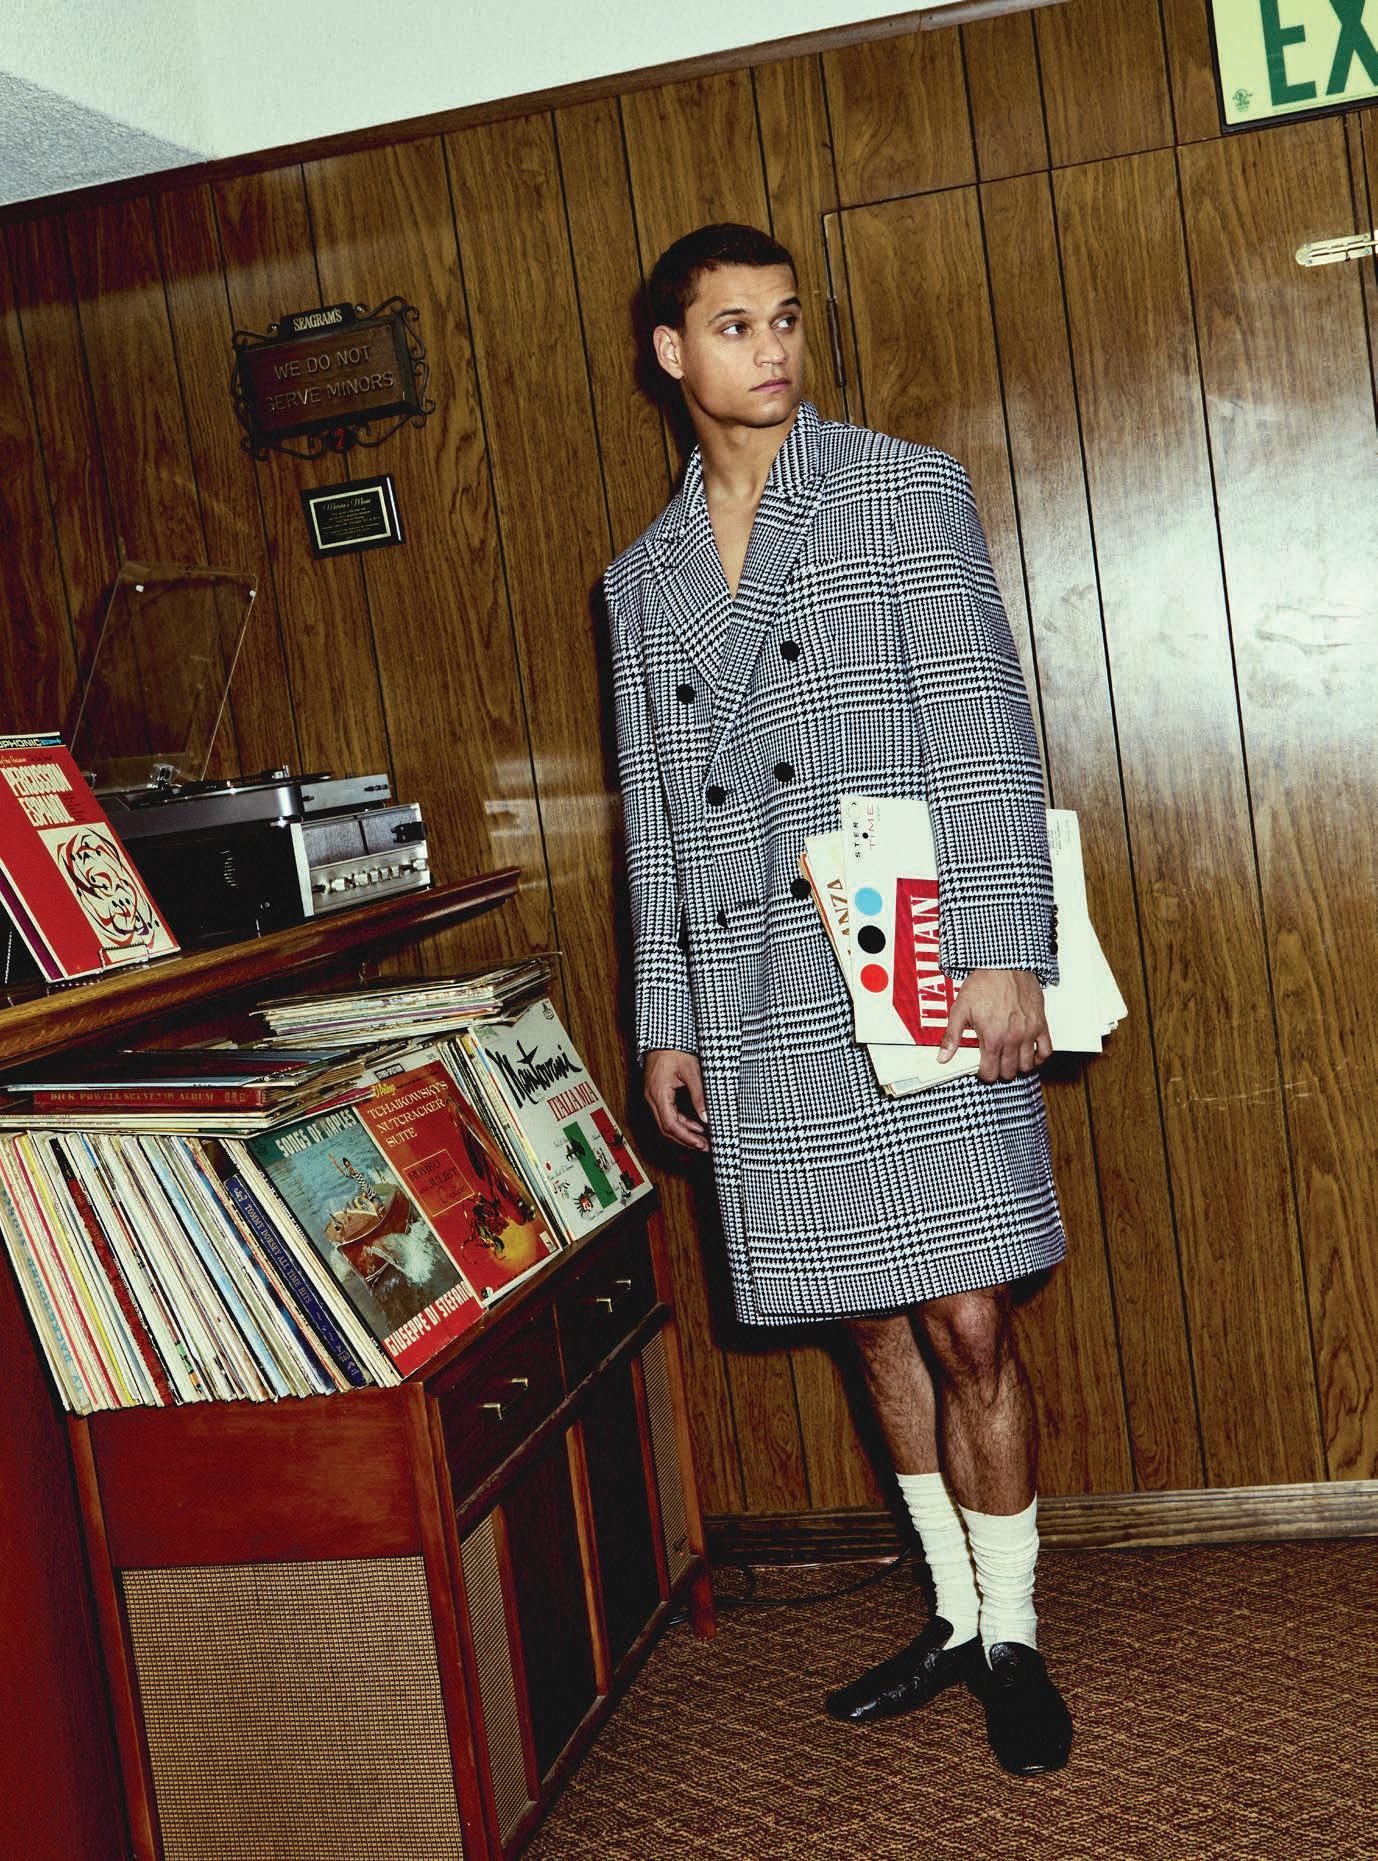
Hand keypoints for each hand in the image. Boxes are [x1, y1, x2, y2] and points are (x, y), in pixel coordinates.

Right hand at [643, 1049, 709, 1150]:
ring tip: (703, 1139)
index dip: (686, 1138)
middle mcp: (652, 1097)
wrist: (662, 1036)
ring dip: (684, 1132)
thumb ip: (699, 1095)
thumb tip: (706, 1117)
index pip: (670, 1125)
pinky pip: (668, 1113)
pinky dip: (682, 1122)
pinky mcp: (658, 1093)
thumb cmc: (675, 1049)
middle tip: (704, 1146)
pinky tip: (696, 1125)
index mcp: (658, 1093)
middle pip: (666, 1128)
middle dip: (686, 1140)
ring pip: (667, 1123)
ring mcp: (653, 1096)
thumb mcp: (692, 1071)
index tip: (701, 1144)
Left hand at [938, 969, 1050, 1083]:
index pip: (990, 1072)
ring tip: (1010, 1059)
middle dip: (1000, 1072)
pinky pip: (1046, 1051)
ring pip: (1027, 1065)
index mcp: (992, 1038)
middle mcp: (1012, 1038)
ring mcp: (1029, 1033)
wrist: (1004, 964)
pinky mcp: (1041, 1024)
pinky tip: (1030, 1054)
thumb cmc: (984, 983)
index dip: (984, 1074)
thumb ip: (951, 1037)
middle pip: (1008, 1072)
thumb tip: (943, 1057)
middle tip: (994, 1063)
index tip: (982, 1069)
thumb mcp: (960, 1009)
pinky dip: (1039, 1057)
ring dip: (1018, 1067)